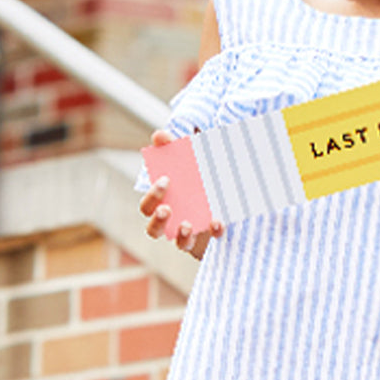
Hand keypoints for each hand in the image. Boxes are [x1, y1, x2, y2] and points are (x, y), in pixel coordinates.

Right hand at [138, 127, 221, 257]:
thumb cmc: (201, 175)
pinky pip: (211, 242)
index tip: (166, 180)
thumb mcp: (192, 159)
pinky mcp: (210, 241)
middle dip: (158, 219)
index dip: (152, 195)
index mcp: (164, 203)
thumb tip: (159, 135)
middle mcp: (173, 222)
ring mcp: (191, 235)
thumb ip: (175, 147)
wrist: (232, 190)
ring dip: (181, 236)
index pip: (147, 206)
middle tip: (168, 208)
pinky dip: (213, 232)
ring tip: (188, 225)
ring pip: (178, 243)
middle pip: (153, 229)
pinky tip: (218, 222)